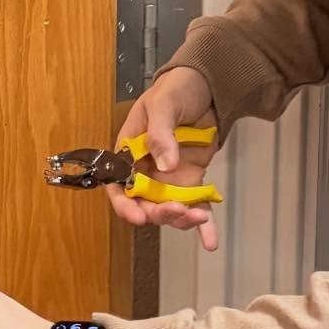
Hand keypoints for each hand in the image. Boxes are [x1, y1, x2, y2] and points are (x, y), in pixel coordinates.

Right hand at [111, 67, 220, 252]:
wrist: (207, 85)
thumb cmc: (175, 89)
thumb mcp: (163, 105)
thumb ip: (160, 134)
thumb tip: (164, 165)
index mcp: (128, 153)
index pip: (118, 185)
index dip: (124, 204)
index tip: (138, 216)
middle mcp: (145, 172)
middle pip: (145, 203)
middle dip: (159, 213)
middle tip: (178, 211)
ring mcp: (169, 179)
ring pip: (170, 209)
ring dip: (182, 219)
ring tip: (199, 218)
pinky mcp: (192, 181)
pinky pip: (195, 206)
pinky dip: (203, 225)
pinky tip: (210, 242)